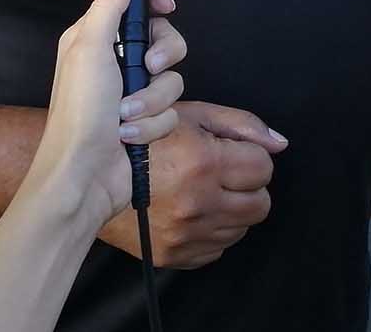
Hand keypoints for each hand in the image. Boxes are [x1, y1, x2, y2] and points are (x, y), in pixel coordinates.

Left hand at [22, 0, 188, 234]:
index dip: (155, 4)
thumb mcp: (88, 49)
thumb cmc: (80, 111)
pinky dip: (152, 125)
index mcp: (96, 39)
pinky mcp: (148, 121)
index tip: (167, 8)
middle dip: (162, 57)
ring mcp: (134, 94)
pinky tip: (131, 136)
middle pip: (164, 40)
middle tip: (148, 69)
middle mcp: (116, 63)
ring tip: (126, 117)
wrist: (84, 175)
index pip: (135, 6)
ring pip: (172, 79)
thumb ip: (109, 7)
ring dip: (152, 101)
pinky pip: (171, 112)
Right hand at [96, 99, 286, 268]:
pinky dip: (212, 231)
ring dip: (231, 209)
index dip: (251, 158)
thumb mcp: (193, 114)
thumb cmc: (143, 138)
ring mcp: (186, 234)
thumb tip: (280, 144)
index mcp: (204, 163)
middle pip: (260, 204)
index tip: (232, 154)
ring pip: (241, 228)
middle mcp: (198, 202)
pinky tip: (192, 211)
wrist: (90, 177)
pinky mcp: (174, 255)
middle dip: (248, 186)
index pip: (263, 168)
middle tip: (223, 174)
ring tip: (204, 191)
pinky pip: (216, 249)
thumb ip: (243, 126)